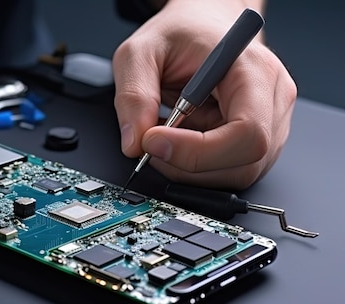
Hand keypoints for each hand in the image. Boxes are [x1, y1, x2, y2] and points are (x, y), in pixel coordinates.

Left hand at [113, 0, 295, 189]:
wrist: (202, 25)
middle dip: (187, 165)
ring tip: (165, 137)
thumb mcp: (140, 52)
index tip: (154, 142)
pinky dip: (197, 167)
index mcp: (254, 70)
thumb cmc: (182, 32)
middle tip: (150, 144)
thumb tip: (134, 142)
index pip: (247, 133)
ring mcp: (270, 123)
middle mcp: (272, 99)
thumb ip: (134, 95)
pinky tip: (180, 141)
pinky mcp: (257, 141)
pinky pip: (230, 171)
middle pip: (244, 164)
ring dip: (190, 169)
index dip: (198, 152)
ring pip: (237, 175)